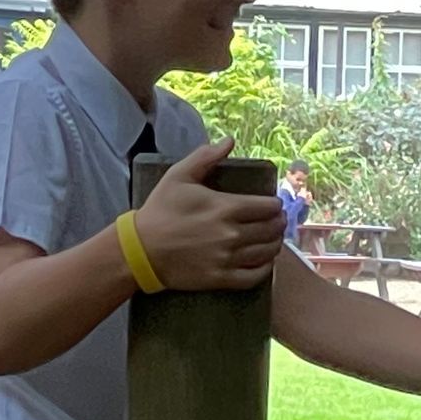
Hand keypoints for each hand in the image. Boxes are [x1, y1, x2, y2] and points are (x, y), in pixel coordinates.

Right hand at [135, 139, 287, 290]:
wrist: (141, 249)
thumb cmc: (160, 210)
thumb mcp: (178, 176)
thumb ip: (205, 157)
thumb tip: (229, 141)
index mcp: (224, 207)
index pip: (267, 207)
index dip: (275, 205)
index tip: (273, 204)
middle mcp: (231, 234)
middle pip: (271, 229)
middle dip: (278, 223)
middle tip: (278, 221)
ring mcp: (227, 258)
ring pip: (267, 252)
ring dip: (275, 244)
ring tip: (274, 239)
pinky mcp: (221, 278)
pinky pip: (254, 276)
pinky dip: (265, 269)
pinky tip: (265, 262)